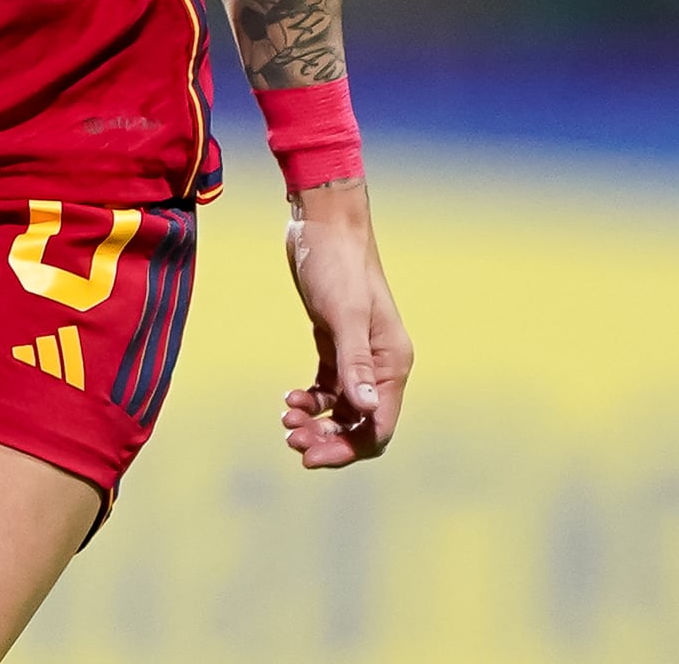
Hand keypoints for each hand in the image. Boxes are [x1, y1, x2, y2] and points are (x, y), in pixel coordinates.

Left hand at [280, 178, 411, 467]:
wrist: (321, 223)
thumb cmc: (337, 265)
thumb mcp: (344, 315)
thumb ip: (355, 364)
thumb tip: (365, 411)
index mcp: (392, 362)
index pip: (378, 426)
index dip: (347, 448)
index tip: (309, 455)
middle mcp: (381, 364)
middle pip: (360, 423)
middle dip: (328, 438)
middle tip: (291, 440)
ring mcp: (359, 355)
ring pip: (342, 409)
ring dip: (317, 421)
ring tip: (286, 418)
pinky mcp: (336, 343)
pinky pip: (328, 388)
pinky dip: (311, 399)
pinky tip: (289, 398)